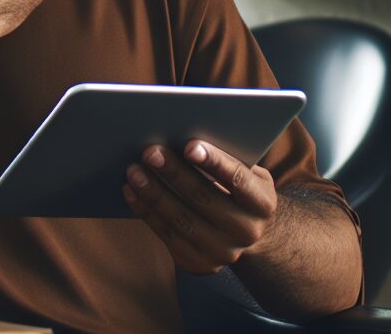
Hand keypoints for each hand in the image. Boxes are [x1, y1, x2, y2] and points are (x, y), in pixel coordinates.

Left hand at [123, 139, 278, 273]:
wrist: (245, 230)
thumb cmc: (235, 185)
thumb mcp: (243, 169)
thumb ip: (222, 154)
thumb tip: (179, 129)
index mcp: (262, 202)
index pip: (239, 179)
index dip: (214, 162)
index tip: (189, 145)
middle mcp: (248, 231)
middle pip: (205, 198)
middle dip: (175, 173)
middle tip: (149, 151)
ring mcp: (224, 252)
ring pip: (183, 220)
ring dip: (154, 193)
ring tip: (133, 169)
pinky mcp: (199, 263)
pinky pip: (168, 235)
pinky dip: (146, 211)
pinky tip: (130, 190)